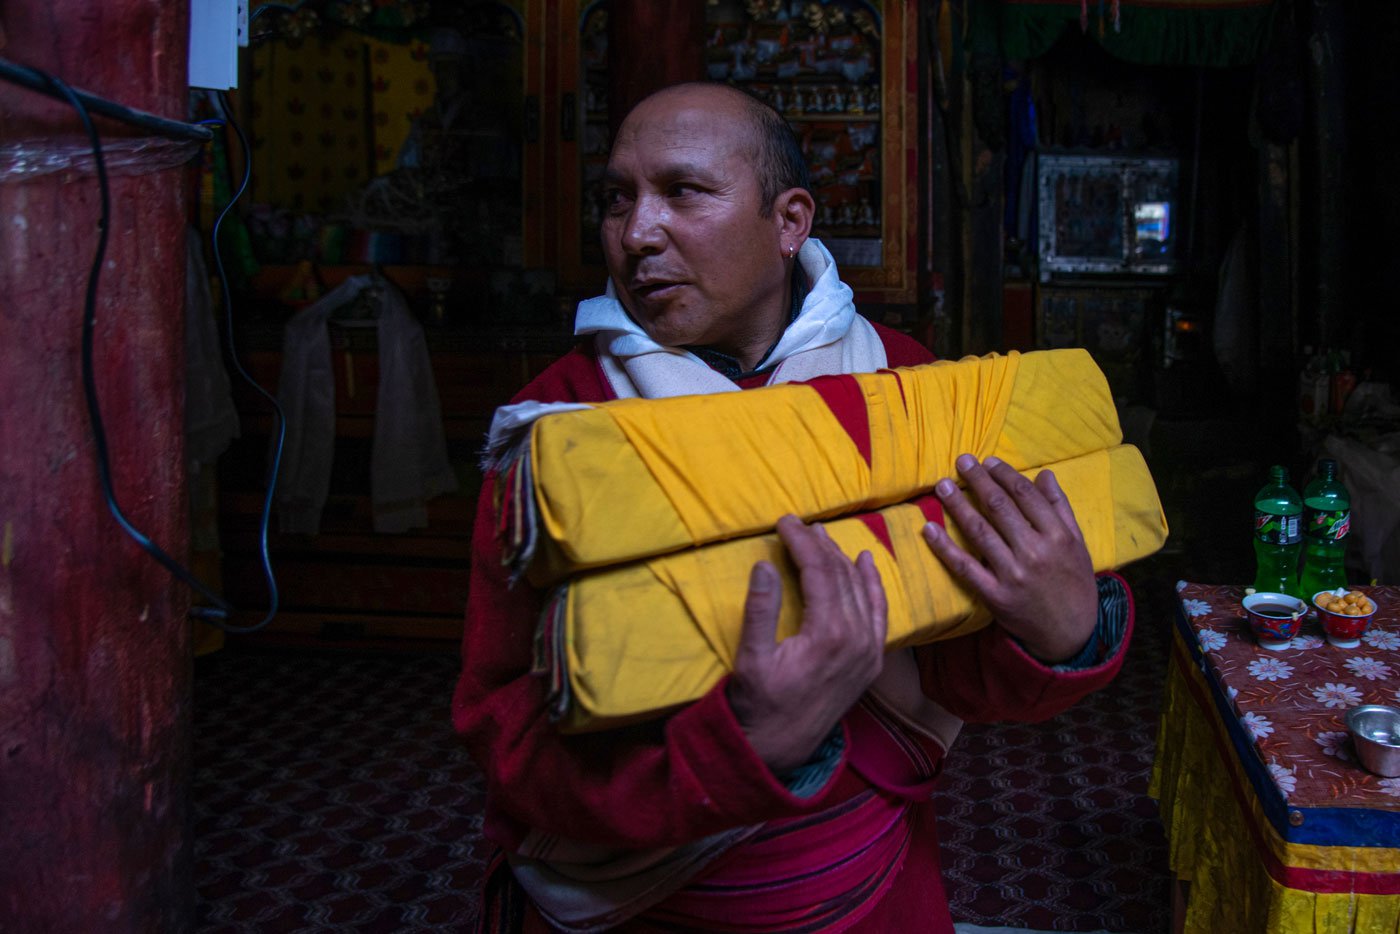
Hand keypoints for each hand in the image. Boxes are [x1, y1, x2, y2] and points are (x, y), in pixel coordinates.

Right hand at [727, 515, 887, 772]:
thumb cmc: (760, 704)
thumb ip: (761, 610)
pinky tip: (865, 562)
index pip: (819, 572)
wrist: (783, 748)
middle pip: (841, 575)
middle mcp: (858, 638)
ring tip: (821, 535)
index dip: (801, 542)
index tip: (784, 521)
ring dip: (841, 558)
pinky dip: (872, 584)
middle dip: (819, 545)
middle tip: (797, 524)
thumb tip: (763, 564)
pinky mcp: (872, 660)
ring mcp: (870, 650)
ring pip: (860, 589)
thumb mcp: (752, 658)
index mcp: (830, 635)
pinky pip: (878, 611)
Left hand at [921, 454, 1096, 663]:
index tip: (988, 461)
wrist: (1071, 633)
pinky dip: (944, 548)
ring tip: (942, 485)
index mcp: (1058, 536)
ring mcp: (1013, 574)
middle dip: (978, 481)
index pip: (1025, 495)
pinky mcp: (995, 595)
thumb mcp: (1078, 543)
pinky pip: (965, 567)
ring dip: (957, 505)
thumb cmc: (1074, 583)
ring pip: (979, 531)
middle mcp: (1035, 552)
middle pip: (999, 508)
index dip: (1003, 475)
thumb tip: (1044, 474)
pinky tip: (929, 529)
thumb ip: (1060, 508)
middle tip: (961, 461)